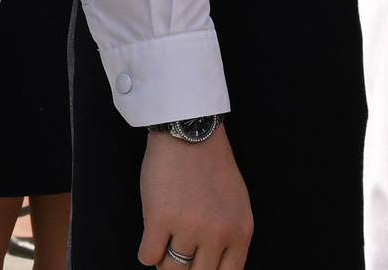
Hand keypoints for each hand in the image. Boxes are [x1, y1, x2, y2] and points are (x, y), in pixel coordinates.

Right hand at [138, 127, 251, 269]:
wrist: (189, 131)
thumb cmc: (211, 164)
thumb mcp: (236, 204)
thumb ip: (231, 235)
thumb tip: (216, 265)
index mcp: (240, 232)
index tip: (195, 267)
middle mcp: (217, 234)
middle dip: (185, 269)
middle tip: (177, 257)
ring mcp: (188, 227)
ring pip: (171, 268)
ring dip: (164, 260)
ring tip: (163, 243)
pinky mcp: (160, 218)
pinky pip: (148, 256)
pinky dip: (147, 252)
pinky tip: (151, 238)